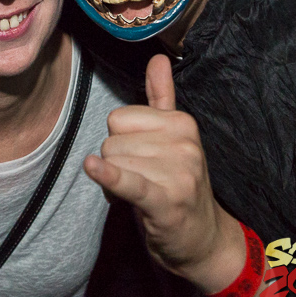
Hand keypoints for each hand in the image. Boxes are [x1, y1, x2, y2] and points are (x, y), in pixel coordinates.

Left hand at [83, 55, 246, 292]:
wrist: (203, 239)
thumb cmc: (178, 184)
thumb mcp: (175, 139)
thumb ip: (162, 98)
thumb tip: (157, 57)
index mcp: (182, 122)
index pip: (117, 118)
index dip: (121, 143)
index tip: (142, 160)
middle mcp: (183, 143)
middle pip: (111, 141)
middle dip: (118, 164)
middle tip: (143, 182)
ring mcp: (178, 171)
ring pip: (112, 162)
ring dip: (116, 184)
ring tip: (142, 196)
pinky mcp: (166, 200)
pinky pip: (128, 180)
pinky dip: (108, 176)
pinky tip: (93, 168)